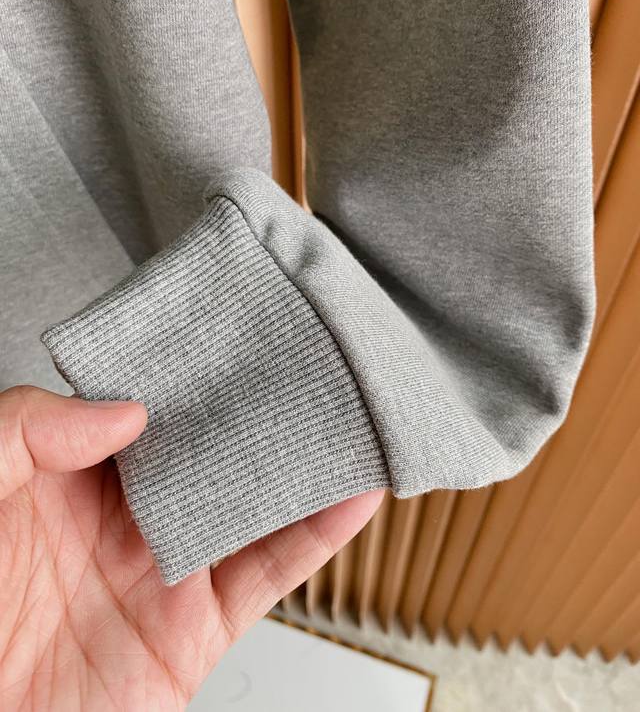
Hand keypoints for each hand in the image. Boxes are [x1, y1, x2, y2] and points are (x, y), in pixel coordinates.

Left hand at [0, 386, 382, 709]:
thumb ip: (24, 428)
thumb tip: (125, 412)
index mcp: (67, 474)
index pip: (143, 403)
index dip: (185, 367)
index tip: (229, 330)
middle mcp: (125, 515)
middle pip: (209, 447)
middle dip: (256, 405)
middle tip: (308, 356)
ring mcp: (166, 568)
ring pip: (253, 502)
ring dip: (304, 463)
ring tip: (350, 413)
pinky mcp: (196, 627)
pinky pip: (270, 572)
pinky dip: (319, 534)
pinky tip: (354, 493)